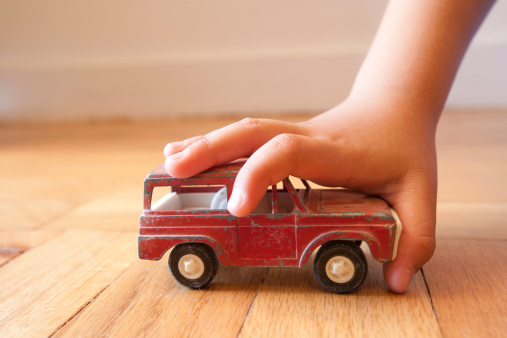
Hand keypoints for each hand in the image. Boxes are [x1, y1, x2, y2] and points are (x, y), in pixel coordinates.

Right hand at [164, 93, 437, 292]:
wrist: (394, 108)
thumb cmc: (404, 150)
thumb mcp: (421, 196)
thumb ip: (416, 240)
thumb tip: (396, 284)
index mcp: (333, 152)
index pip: (287, 151)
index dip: (258, 173)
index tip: (236, 206)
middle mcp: (306, 138)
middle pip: (252, 133)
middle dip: (211, 150)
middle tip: (174, 169)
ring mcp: (292, 135)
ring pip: (243, 132)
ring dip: (206, 145)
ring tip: (170, 161)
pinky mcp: (284, 139)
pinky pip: (245, 140)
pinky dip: (215, 146)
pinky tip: (191, 153)